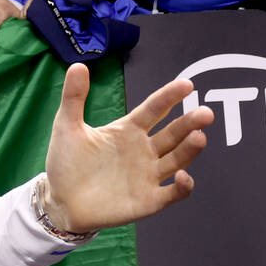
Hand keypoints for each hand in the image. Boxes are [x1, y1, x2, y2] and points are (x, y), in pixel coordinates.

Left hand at [41, 66, 213, 234]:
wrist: (59, 201)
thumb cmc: (65, 163)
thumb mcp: (67, 126)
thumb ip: (74, 97)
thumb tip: (78, 65)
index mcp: (128, 130)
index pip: (154, 109)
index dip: (170, 96)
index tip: (187, 85)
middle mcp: (144, 150)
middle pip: (173, 133)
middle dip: (190, 122)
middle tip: (206, 113)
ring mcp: (148, 175)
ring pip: (177, 159)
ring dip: (190, 149)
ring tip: (199, 136)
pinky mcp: (149, 200)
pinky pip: (172, 193)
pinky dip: (183, 186)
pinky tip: (183, 176)